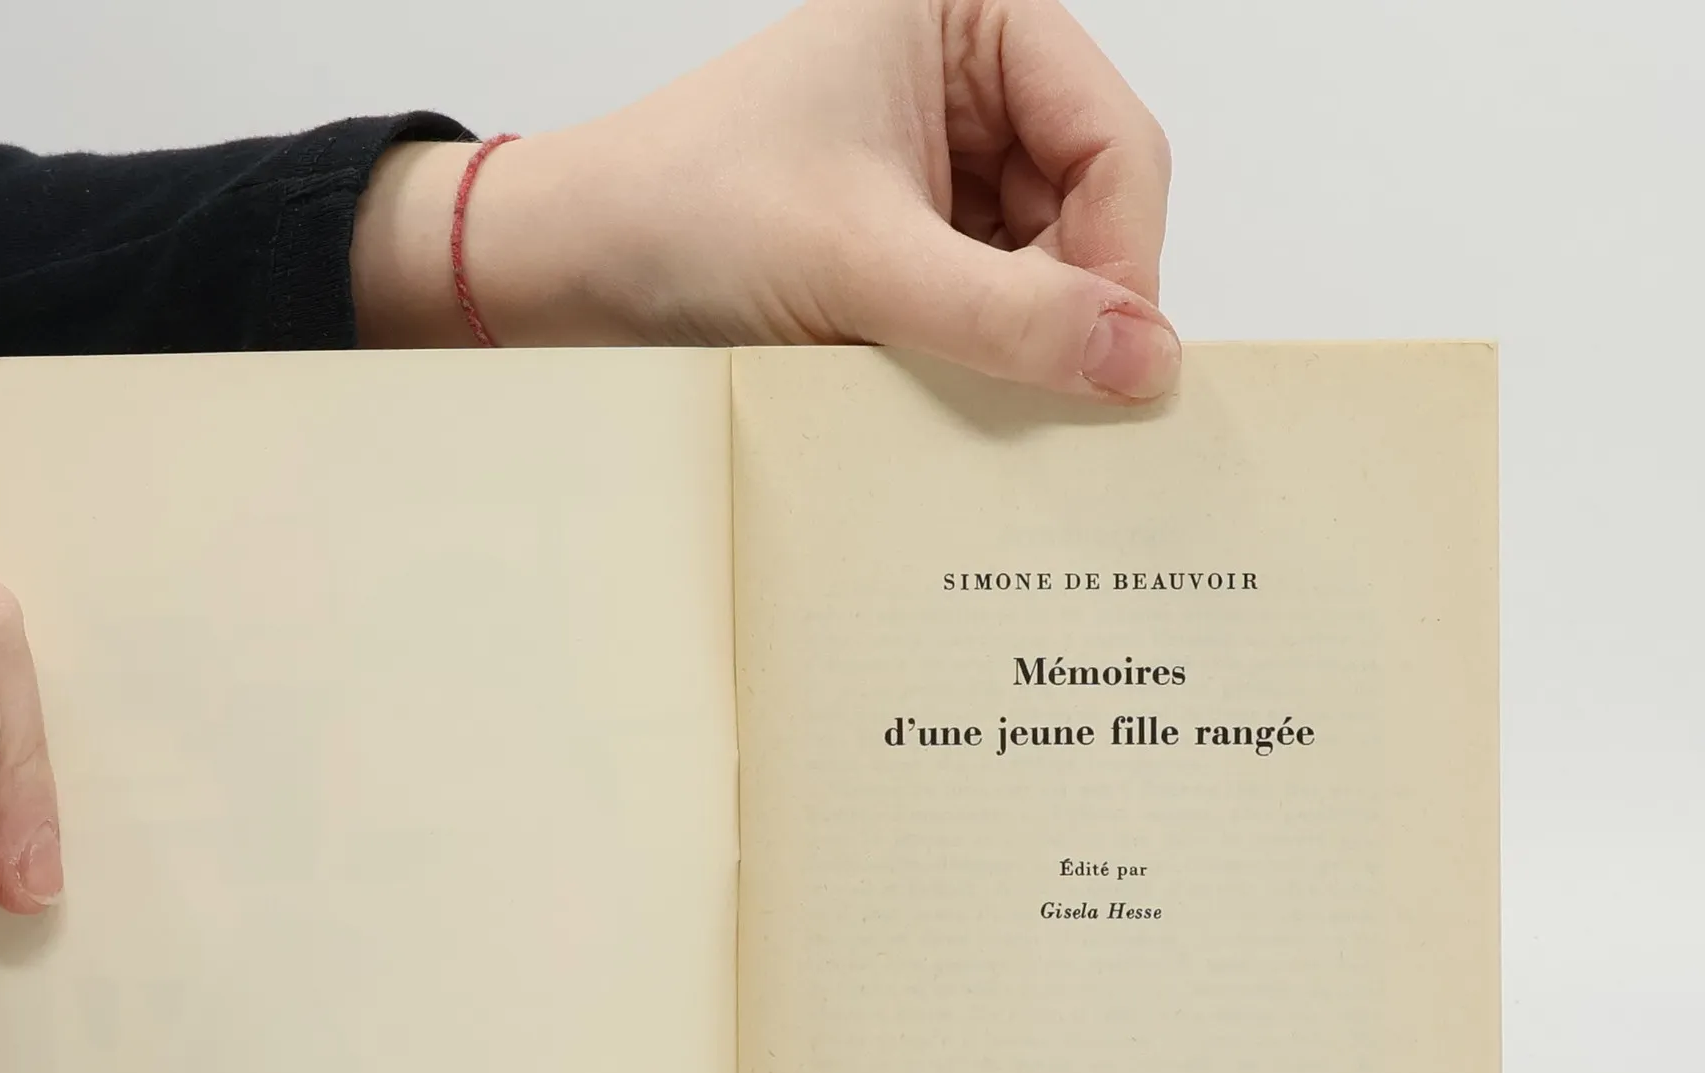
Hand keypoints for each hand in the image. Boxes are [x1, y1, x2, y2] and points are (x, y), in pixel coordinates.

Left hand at [354, 0, 1176, 399]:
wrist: (570, 270)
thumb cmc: (680, 214)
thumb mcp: (858, 263)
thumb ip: (1009, 315)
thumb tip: (1146, 362)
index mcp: (968, 15)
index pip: (1115, 138)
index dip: (1122, 257)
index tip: (1105, 362)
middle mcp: (969, 76)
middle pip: (1096, 205)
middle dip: (1070, 302)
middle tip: (1036, 391)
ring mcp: (948, 158)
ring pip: (1054, 263)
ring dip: (1023, 335)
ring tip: (955, 377)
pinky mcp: (919, 233)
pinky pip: (998, 300)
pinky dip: (984, 350)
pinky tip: (941, 379)